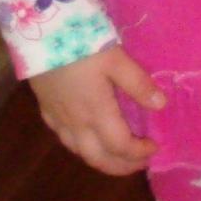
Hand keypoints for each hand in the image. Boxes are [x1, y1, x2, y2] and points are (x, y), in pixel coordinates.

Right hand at [30, 44, 164, 175]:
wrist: (40, 34)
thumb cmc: (81, 45)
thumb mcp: (116, 60)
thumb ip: (138, 84)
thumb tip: (161, 105)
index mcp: (97, 113)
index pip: (120, 146)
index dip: (139, 153)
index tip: (154, 147)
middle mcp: (76, 123)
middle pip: (98, 159)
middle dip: (120, 167)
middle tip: (138, 164)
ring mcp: (58, 118)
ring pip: (78, 152)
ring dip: (100, 160)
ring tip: (116, 156)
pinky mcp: (45, 110)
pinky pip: (63, 138)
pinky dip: (80, 146)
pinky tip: (86, 138)